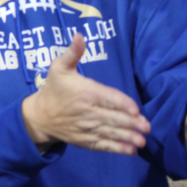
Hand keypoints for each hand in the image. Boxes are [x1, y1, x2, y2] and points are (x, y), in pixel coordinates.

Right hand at [22, 34, 149, 154]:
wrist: (40, 116)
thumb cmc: (54, 88)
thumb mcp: (59, 67)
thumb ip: (72, 52)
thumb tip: (79, 35)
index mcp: (85, 93)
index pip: (106, 98)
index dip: (121, 104)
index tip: (135, 109)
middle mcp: (87, 112)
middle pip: (111, 118)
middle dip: (130, 123)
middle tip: (147, 127)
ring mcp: (87, 128)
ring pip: (109, 133)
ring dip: (127, 138)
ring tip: (142, 142)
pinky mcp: (86, 140)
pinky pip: (103, 145)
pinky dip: (116, 149)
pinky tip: (130, 151)